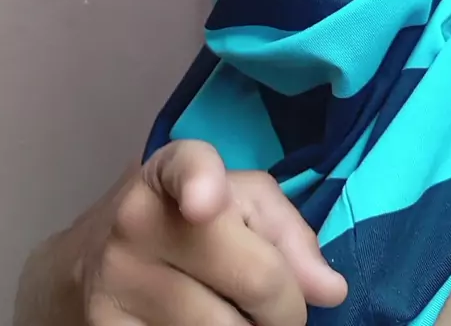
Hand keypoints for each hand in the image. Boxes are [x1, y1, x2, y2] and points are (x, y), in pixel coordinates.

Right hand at [77, 140, 346, 324]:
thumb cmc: (188, 223)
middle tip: (277, 306)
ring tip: (236, 316)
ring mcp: (115, 281)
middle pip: (257, 278)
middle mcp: (136, 220)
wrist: (92, 263)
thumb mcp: (238, 204)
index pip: (188, 168)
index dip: (202, 185)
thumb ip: (287, 233)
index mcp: (170, 171)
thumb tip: (329, 289)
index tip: (205, 207)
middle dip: (287, 304)